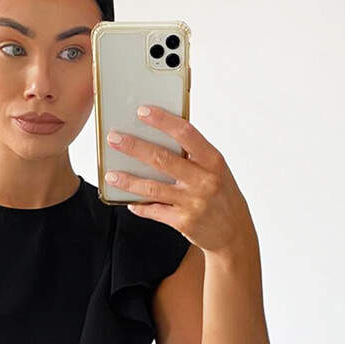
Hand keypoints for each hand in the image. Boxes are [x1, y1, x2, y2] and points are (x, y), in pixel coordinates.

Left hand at [105, 104, 252, 253]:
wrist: (234, 232)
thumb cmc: (222, 195)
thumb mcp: (216, 170)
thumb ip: (194, 155)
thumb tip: (161, 135)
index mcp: (213, 160)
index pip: (185, 133)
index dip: (162, 121)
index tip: (142, 111)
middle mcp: (203, 180)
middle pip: (162, 159)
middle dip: (134, 147)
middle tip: (114, 139)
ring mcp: (193, 202)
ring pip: (152, 188)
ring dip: (128, 181)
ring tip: (110, 174)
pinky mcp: (183, 222)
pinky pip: (154, 211)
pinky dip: (139, 206)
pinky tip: (128, 201)